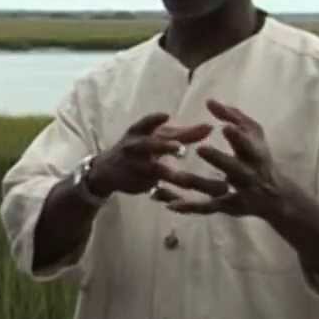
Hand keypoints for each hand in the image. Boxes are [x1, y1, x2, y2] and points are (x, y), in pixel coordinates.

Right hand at [87, 113, 215, 197]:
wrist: (107, 170)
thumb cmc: (141, 148)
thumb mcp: (156, 137)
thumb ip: (184, 134)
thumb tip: (210, 127)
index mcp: (140, 132)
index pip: (145, 123)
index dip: (154, 120)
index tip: (166, 116)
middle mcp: (135, 147)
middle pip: (148, 145)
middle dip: (164, 146)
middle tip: (182, 149)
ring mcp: (135, 166)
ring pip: (154, 171)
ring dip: (171, 175)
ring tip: (189, 182)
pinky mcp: (139, 183)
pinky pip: (155, 189)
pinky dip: (169, 195)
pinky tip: (184, 202)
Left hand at [151, 100, 288, 219]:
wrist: (276, 196)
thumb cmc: (259, 157)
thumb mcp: (254, 135)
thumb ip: (233, 116)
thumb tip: (209, 101)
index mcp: (255, 154)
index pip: (249, 144)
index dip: (239, 137)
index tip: (225, 127)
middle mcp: (248, 174)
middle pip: (234, 168)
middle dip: (220, 159)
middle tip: (201, 149)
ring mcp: (238, 193)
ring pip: (216, 190)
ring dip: (196, 183)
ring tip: (176, 177)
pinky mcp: (227, 207)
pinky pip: (206, 208)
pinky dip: (189, 207)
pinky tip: (170, 205)